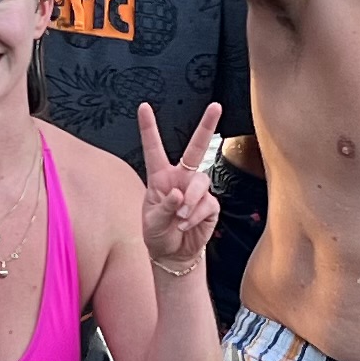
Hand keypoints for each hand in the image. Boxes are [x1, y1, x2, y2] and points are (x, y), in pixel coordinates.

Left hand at [135, 103, 222, 270]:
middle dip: (207, 126)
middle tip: (216, 106)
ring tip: (181, 217)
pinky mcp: (210, 205)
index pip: (154, 149)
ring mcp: (197, 190)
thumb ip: (164, 207)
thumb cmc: (158, 234)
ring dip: (190, 200)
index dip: (149, 128)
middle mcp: (181, 178)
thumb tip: (179, 194)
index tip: (143, 107)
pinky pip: (207, 204)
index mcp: (160, 177)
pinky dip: (195, 216)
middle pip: (196, 148)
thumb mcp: (151, 222)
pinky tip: (187, 225)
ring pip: (201, 181)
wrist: (174, 254)